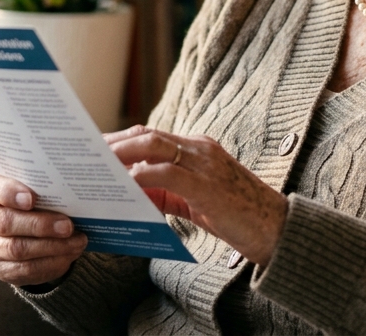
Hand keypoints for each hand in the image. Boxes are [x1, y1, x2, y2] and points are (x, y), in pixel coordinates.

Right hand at [0, 170, 88, 286]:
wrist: (18, 227)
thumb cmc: (28, 199)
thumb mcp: (30, 187)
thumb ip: (41, 186)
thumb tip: (71, 194)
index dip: (9, 193)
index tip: (32, 199)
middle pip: (5, 222)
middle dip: (40, 225)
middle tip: (68, 226)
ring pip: (17, 249)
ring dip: (51, 247)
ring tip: (76, 242)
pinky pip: (24, 270)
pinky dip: (50, 263)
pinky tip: (68, 255)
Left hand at [106, 126, 288, 266]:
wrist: (278, 230)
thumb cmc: (239, 217)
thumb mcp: (197, 200)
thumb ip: (168, 192)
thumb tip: (133, 193)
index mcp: (198, 148)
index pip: (151, 135)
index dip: (121, 139)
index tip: (96, 148)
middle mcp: (200, 148)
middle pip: (147, 134)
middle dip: (114, 143)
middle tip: (86, 154)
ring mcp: (205, 163)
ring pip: (153, 146)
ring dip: (121, 154)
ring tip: (96, 166)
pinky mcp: (207, 184)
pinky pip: (167, 173)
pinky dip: (143, 176)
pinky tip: (125, 185)